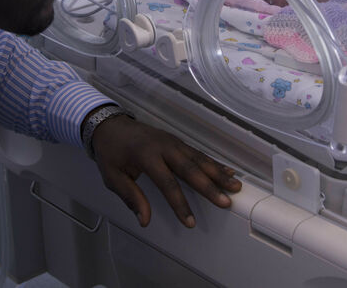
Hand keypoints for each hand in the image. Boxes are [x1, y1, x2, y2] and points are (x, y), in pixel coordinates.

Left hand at [90, 115, 241, 227]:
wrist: (110, 125)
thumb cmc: (111, 152)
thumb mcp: (112, 176)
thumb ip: (130, 197)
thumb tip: (144, 220)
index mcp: (146, 156)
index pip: (167, 183)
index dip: (180, 204)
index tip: (189, 221)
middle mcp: (164, 147)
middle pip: (190, 169)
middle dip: (209, 187)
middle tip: (226, 202)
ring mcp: (173, 142)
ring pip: (199, 159)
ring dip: (218, 173)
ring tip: (235, 187)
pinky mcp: (177, 141)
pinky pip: (198, 153)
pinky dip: (214, 162)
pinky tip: (228, 171)